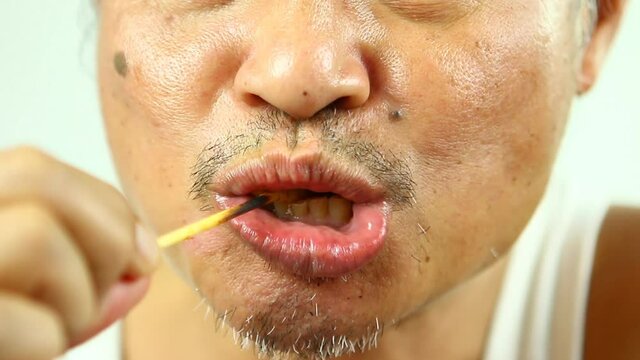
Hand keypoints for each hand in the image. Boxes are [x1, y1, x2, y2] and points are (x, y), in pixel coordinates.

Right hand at [0, 147, 157, 359]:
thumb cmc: (4, 334)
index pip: (33, 167)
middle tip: (108, 289)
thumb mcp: (31, 300)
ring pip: (34, 236)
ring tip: (53, 331)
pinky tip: (23, 354)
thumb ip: (78, 278)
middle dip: (104, 234)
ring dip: (77, 297)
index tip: (139, 257)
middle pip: (35, 176)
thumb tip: (140, 272)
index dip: (104, 207)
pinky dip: (49, 344)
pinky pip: (32, 326)